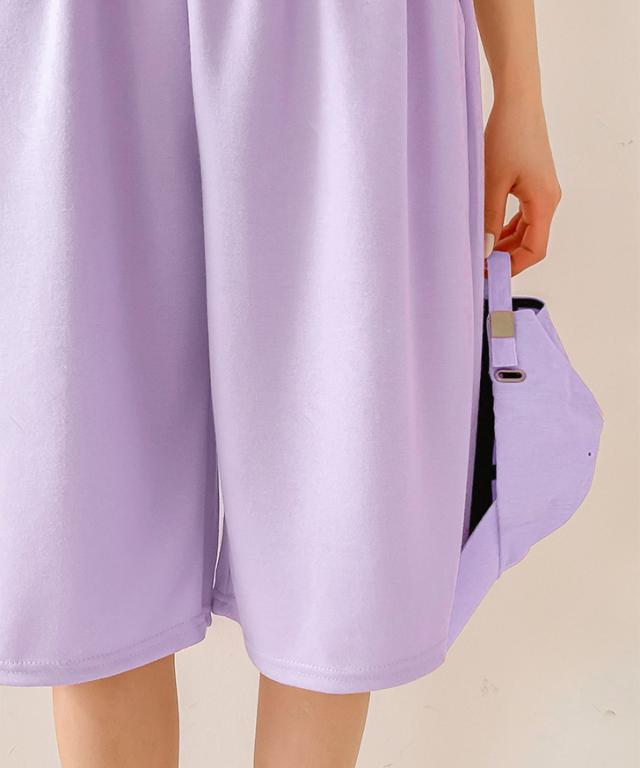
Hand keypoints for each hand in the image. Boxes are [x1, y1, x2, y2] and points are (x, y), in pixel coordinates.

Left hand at [483, 95, 561, 276]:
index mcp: (544, 202)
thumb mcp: (492, 182)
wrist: (517, 101)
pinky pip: (522, 216)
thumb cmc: (507, 136)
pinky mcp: (533, 183)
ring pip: (526, 230)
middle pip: (531, 242)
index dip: (513, 267)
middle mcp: (548, 199)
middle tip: (479, 267)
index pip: (535, 249)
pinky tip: (487, 232)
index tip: (490, 275)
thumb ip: (489, 219)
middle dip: (506, 258)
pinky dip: (506, 228)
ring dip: (504, 244)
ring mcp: (542, 191)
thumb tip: (485, 251)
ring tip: (479, 251)